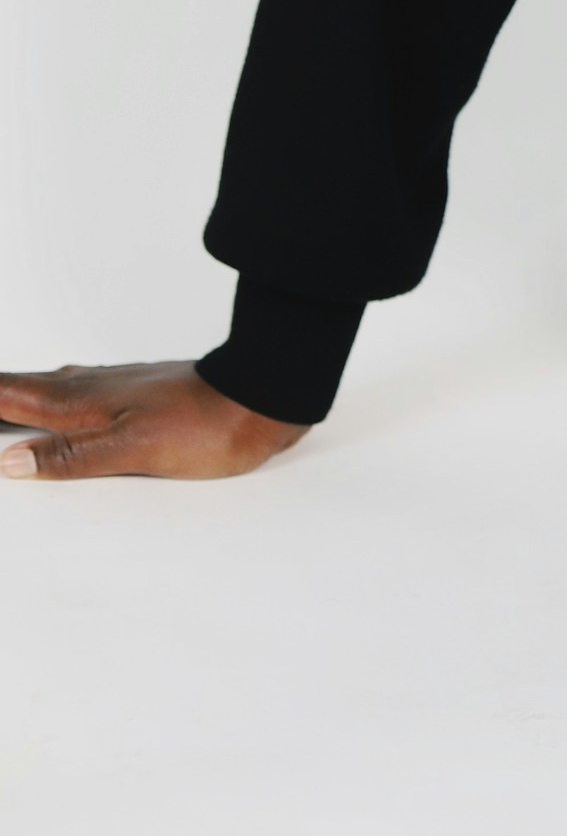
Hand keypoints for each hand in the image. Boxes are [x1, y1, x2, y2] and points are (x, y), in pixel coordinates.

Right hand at [0, 361, 308, 479]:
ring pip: (52, 387)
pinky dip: (52, 396)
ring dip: (20, 391)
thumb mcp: (133, 449)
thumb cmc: (205, 425)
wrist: (261, 398)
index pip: (14, 396)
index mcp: (85, 401)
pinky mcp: (138, 396)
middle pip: (27, 387)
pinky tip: (61, 401)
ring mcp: (117, 388)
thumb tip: (11, 460)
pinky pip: (78, 392)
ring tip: (3, 395)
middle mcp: (95, 387)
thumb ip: (72, 454)